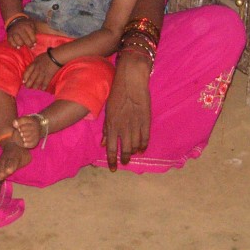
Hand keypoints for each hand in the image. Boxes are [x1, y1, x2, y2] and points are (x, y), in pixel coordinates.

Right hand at [6, 19, 36, 48]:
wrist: (14, 20)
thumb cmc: (25, 24)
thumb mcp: (31, 24)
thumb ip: (35, 30)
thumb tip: (38, 39)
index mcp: (26, 26)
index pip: (31, 36)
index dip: (34, 41)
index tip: (34, 44)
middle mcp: (20, 29)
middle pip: (25, 39)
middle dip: (29, 45)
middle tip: (31, 47)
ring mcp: (14, 32)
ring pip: (18, 41)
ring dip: (21, 44)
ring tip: (23, 45)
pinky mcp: (9, 35)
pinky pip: (11, 42)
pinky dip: (14, 45)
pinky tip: (17, 46)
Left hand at [22, 53, 58, 90]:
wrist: (55, 57)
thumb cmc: (46, 56)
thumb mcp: (37, 58)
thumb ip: (34, 63)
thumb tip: (31, 68)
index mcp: (34, 64)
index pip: (27, 72)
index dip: (25, 77)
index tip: (23, 81)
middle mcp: (37, 70)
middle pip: (31, 78)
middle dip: (28, 84)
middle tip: (27, 87)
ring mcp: (43, 73)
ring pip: (37, 82)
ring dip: (35, 87)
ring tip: (33, 90)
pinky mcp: (49, 76)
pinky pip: (45, 83)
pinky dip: (43, 87)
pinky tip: (42, 90)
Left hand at [102, 54, 151, 170]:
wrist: (131, 81)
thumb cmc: (116, 93)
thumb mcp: (107, 110)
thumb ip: (106, 128)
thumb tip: (103, 143)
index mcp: (111, 125)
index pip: (111, 149)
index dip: (112, 161)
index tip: (113, 168)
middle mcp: (123, 128)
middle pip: (125, 150)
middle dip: (124, 159)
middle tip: (124, 163)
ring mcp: (136, 125)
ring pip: (136, 146)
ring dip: (134, 153)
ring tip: (133, 155)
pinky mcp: (146, 121)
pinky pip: (146, 138)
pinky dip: (144, 145)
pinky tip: (142, 148)